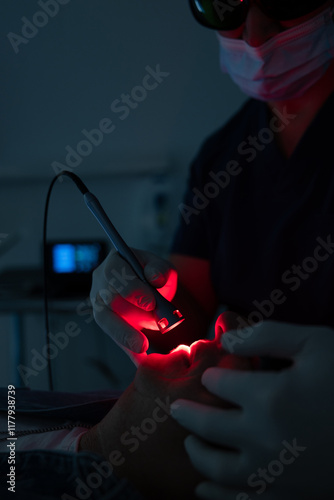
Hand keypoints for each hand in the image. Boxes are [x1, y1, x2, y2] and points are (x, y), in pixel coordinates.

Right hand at [90, 248, 176, 360]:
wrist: (148, 285)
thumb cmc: (151, 274)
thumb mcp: (161, 266)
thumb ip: (160, 269)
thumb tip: (155, 279)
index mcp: (113, 264)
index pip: (115, 274)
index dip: (131, 289)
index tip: (151, 303)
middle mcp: (100, 285)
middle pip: (105, 303)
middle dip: (124, 322)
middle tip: (143, 337)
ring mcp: (100, 305)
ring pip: (106, 322)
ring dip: (124, 336)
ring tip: (142, 350)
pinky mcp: (108, 323)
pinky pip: (116, 338)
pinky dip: (129, 352)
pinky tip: (141, 362)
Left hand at [171, 317, 333, 498]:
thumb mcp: (313, 344)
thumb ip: (265, 336)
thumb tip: (225, 337)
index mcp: (267, 397)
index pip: (220, 384)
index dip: (211, 376)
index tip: (210, 374)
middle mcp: (262, 438)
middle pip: (208, 427)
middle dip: (188, 415)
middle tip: (176, 409)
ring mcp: (273, 472)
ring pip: (216, 469)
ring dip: (197, 455)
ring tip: (190, 444)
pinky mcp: (288, 496)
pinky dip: (217, 498)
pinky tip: (204, 493)